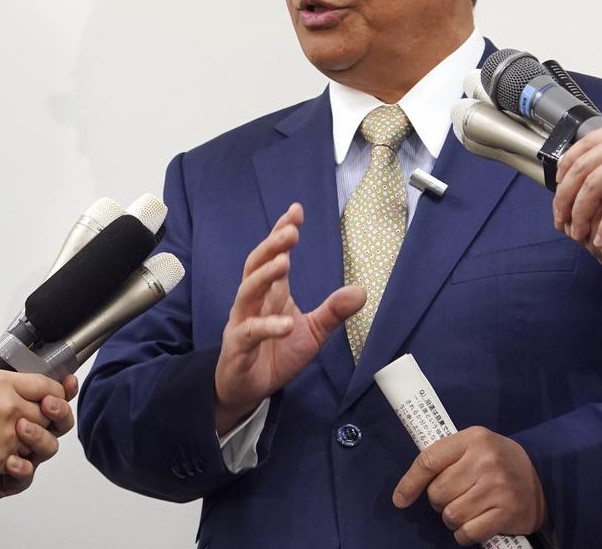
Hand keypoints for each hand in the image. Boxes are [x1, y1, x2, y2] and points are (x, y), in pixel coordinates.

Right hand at [0, 343, 68, 483]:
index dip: (54, 392)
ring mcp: (7, 433)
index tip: (51, 397)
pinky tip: (7, 457)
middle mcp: (10, 406)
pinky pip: (25, 460)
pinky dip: (21, 460)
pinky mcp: (0, 458)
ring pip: (41, 437)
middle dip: (46, 417)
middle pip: (49, 412)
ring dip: (35, 439)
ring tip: (20, 440)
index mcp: (2, 383)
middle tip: (36, 420)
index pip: (47, 385)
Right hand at [213, 203, 365, 434]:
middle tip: (290, 231)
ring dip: (265, 276)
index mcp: (270, 294)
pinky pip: (250, 333)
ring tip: (284, 262)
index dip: (282, 233)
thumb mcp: (312, 333)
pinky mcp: (239, 348)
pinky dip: (267, 327)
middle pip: (256, 266)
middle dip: (272, 246)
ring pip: (247, 292)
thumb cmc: (275, 355)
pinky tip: (286, 324)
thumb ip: (333, 312)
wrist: (247, 390)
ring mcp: (242, 323)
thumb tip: (361, 291)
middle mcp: (253, 302)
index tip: (296, 210)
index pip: (273, 256)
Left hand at [393, 427, 546, 545]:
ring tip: (467, 509)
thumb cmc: (497, 461)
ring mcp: (497, 488)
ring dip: (453, 519)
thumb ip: (445, 457)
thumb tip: (406, 489)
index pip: (428, 461)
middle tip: (456, 496)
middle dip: (440, 501)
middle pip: (437, 493)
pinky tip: (475, 524)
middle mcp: (485, 461)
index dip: (410, 482)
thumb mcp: (474, 445)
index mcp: (472, 439)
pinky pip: (468, 533)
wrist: (544, 475)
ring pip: (451, 515)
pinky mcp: (507, 512)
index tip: (400, 499)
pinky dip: (465, 534)